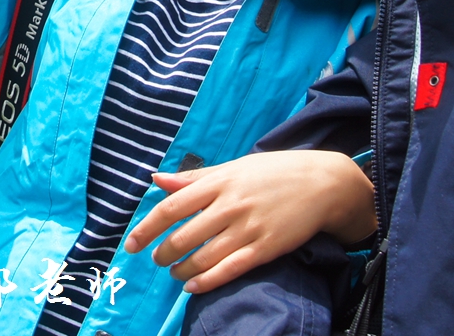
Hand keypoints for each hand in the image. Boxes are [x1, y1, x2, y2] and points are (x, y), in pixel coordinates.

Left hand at [122, 150, 375, 293]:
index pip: (171, 208)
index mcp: (218, 182)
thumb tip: (157, 180)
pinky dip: (207, 281)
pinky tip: (193, 286)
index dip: (146, 229)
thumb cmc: (272, 173)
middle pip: (183, 237)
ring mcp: (248, 228)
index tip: (131, 245)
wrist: (323, 183)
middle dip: (163, 254)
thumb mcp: (233, 167)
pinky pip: (230, 270)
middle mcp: (230, 205)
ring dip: (182, 270)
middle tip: (157, 260)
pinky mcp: (266, 248)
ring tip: (175, 273)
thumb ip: (193, 178)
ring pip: (203, 257)